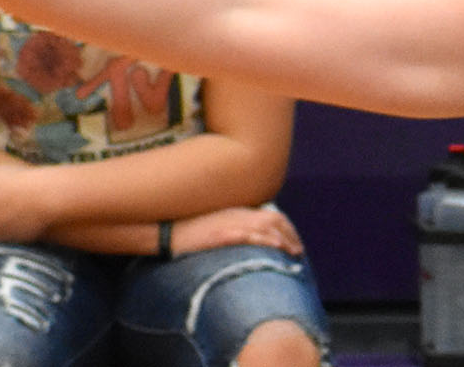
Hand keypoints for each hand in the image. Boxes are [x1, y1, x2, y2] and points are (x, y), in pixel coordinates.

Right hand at [172, 206, 305, 255]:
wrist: (165, 230)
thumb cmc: (187, 229)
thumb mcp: (214, 224)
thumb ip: (233, 226)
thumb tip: (247, 239)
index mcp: (237, 210)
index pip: (270, 215)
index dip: (286, 227)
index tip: (294, 240)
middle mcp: (237, 213)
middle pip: (274, 220)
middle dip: (291, 234)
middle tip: (298, 250)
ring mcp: (230, 223)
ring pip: (266, 227)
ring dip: (284, 239)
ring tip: (294, 251)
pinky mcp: (223, 234)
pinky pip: (250, 235)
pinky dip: (265, 240)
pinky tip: (276, 246)